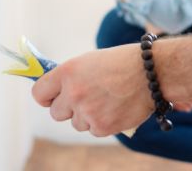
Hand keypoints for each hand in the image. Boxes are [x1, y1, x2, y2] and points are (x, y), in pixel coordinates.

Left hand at [31, 44, 153, 135]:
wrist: (151, 72)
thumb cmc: (123, 62)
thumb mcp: (91, 61)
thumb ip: (72, 76)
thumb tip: (58, 90)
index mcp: (68, 72)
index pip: (39, 93)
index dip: (47, 96)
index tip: (53, 97)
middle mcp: (73, 93)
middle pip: (56, 113)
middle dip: (68, 108)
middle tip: (85, 99)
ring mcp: (87, 112)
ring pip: (77, 123)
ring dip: (88, 115)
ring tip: (107, 100)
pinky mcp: (102, 127)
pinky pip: (93, 130)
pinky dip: (103, 123)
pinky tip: (116, 108)